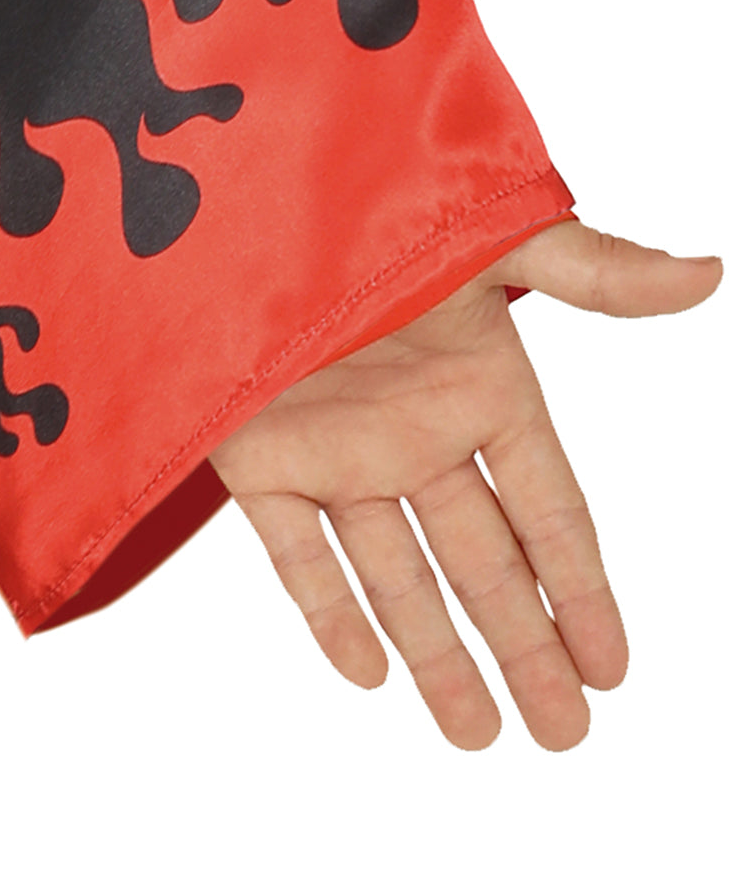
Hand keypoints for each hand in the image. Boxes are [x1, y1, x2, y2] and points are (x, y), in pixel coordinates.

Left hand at [209, 221, 721, 750]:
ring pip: (396, 576)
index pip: (548, 512)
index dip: (582, 590)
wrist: (238, 208)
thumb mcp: (488, 242)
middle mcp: (412, 435)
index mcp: (479, 390)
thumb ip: (591, 272)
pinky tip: (367, 671)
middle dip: (525, 648)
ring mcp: (336, 453)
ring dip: (434, 653)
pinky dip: (327, 610)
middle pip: (482, 564)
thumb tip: (709, 274)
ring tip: (477, 733)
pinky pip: (297, 552)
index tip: (614, 668)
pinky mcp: (260, 460)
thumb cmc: (369, 213)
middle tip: (563, 734)